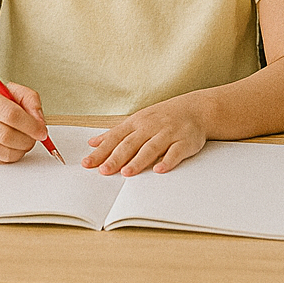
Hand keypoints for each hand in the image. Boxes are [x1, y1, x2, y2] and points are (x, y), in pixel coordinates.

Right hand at [0, 81, 50, 163]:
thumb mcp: (16, 92)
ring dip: (22, 149)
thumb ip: (31, 101)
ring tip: (25, 140)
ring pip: (3, 152)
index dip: (30, 125)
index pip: (10, 114)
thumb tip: (39, 122)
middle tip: (36, 137)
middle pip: (5, 136)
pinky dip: (12, 155)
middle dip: (27, 140)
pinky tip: (14, 145)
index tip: (41, 130)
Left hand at [82, 95, 207, 175]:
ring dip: (138, 160)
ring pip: (151, 148)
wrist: (196, 109)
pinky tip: (159, 169)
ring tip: (126, 173)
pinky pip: (176, 152)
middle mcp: (151, 127)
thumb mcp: (138, 120)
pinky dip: (168, 161)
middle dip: (116, 158)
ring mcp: (168, 133)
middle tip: (104, 171)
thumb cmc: (163, 117)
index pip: (115, 138)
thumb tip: (93, 143)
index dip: (101, 151)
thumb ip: (116, 133)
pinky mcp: (185, 141)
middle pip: (131, 144)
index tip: (88, 163)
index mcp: (137, 123)